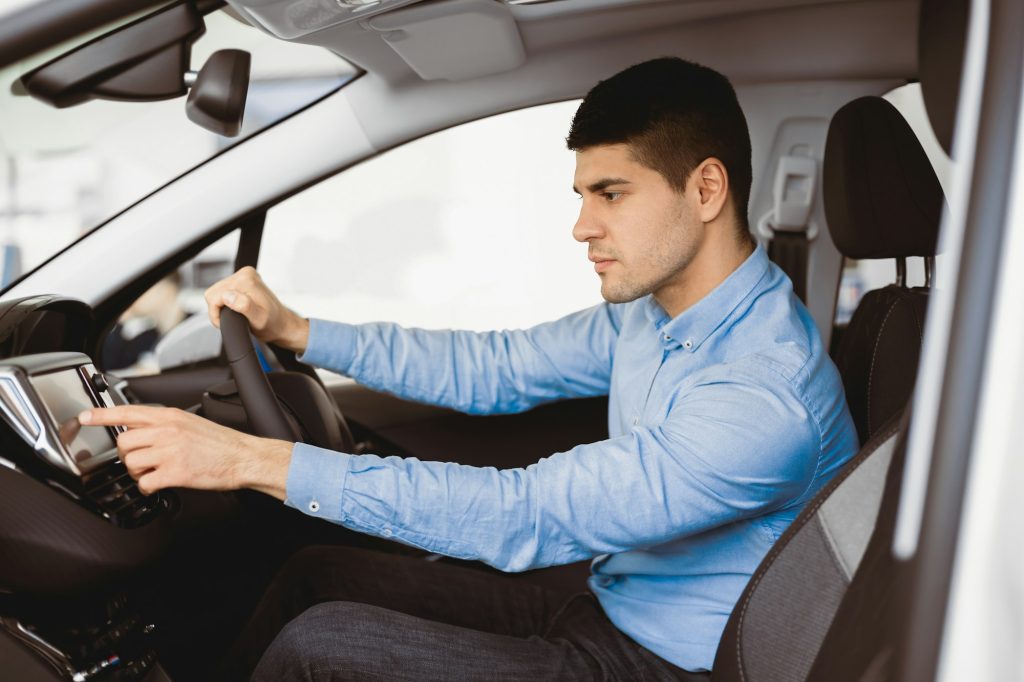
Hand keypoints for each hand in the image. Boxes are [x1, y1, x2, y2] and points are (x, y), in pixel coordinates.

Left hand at [79, 405, 292, 498]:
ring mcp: (170, 452)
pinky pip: (144, 483)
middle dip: (128, 455)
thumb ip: (164, 424)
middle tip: (143, 461)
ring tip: (155, 472)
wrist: (243, 457)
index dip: (102, 415)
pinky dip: (148, 487)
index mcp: (170, 416)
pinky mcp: (175, 472)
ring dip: (138, 472)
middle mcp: (167, 431)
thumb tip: (140, 430)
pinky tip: (160, 484)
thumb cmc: (221, 443)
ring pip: (131, 463)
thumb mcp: (190, 423)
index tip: (84, 417)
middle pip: (124, 442)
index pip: (128, 412)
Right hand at [204, 266, 309, 352]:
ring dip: (221, 307)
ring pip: (215, 293)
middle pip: (213, 293)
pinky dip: (224, 303)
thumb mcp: (259, 319)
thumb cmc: (272, 324)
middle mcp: (245, 274)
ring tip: (236, 316)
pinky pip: (221, 292)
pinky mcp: (241, 281)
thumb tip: (228, 296)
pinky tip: (235, 309)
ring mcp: (243, 276)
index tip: (229, 322)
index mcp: (247, 280)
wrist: (281, 323)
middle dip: (218, 310)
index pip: (215, 296)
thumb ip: (244, 306)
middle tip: (233, 320)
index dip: (217, 313)